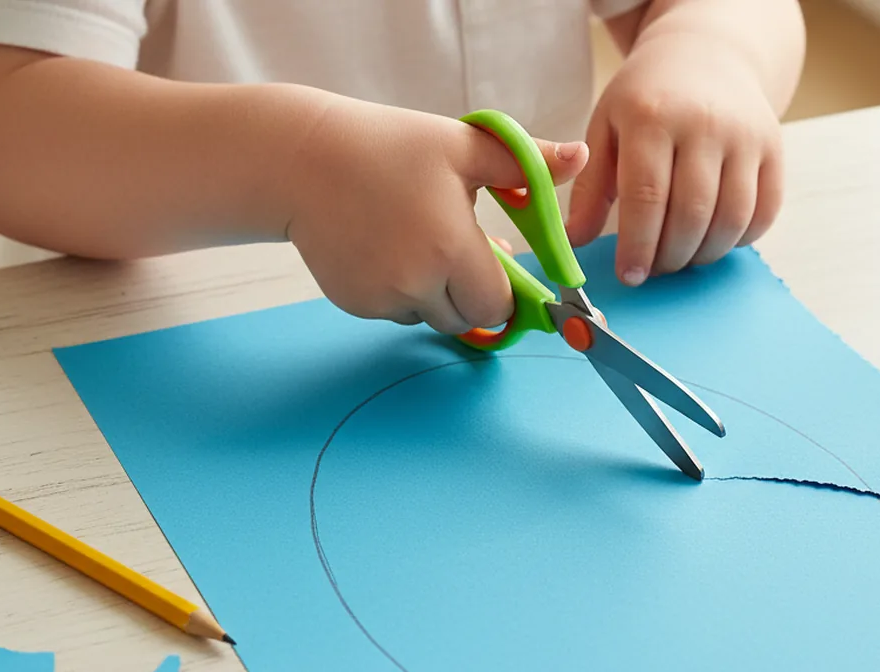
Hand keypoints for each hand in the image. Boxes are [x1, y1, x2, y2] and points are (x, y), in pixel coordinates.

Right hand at [285, 99, 587, 332]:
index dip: (502, 289)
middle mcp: (417, 283)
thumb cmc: (386, 146)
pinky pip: (395, 312)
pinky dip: (399, 292)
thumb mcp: (461, 145)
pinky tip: (383, 249)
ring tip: (415, 240)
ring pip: (429, 316)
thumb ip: (525, 164)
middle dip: (470, 293)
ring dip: (434, 294)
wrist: (301, 161)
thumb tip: (578, 158)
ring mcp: (382, 298)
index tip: (496, 262)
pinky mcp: (355, 304)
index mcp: (452, 247)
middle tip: (456, 246)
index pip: (497, 304)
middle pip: (466, 318)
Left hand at [567, 34, 782, 284]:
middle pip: (691, 214)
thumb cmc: (647, 98)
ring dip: (703, 254)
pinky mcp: (773, 148)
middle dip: (669, 256)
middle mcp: (704, 123)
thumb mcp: (605, 127)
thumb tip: (576, 240)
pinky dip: (738, 240)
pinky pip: (764, 212)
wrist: (705, 52)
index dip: (638, 245)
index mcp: (652, 116)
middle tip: (653, 269)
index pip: (646, 196)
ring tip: (680, 257)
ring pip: (731, 219)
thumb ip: (590, 187)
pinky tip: (712, 239)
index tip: (630, 276)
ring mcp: (745, 136)